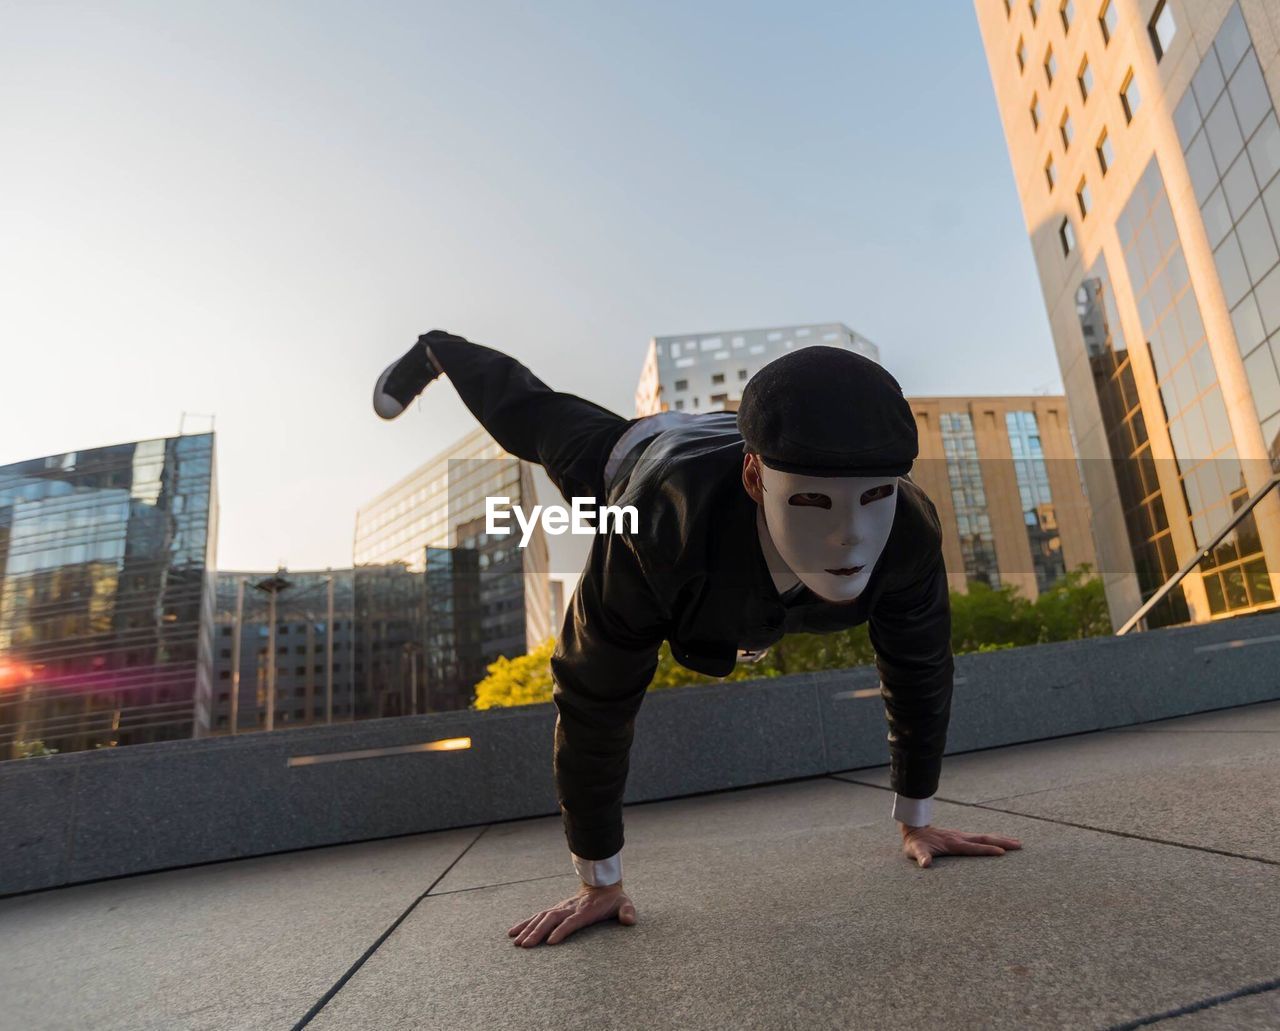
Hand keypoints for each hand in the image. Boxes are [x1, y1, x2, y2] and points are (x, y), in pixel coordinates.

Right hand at [507, 882, 636, 946]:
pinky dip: (525, 923)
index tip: (551, 941)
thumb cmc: (613, 899)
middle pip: (552, 919)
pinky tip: (513, 932)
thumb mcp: (624, 903)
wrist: (601, 884)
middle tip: (525, 946)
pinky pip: (538, 916)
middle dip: (538, 932)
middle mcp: (570, 908)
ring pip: (541, 917)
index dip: (562, 930)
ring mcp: (561, 908)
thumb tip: (630, 919)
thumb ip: (627, 911)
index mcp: (586, 910)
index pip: (572, 920)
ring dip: (528, 929)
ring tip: (515, 942)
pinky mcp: (555, 910)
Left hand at [900, 824, 1022, 867]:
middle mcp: (960, 838)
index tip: (1002, 852)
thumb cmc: (916, 844)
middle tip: (1019, 845)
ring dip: (1001, 839)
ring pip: (984, 837)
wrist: (914, 830)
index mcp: (952, 844)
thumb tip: (925, 863)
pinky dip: (993, 839)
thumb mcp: (915, 851)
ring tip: (1017, 843)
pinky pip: (980, 838)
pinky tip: (1000, 842)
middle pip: (984, 839)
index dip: (987, 850)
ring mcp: (961, 836)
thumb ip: (921, 857)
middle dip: (1002, 842)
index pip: (973, 847)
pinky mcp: (961, 837)